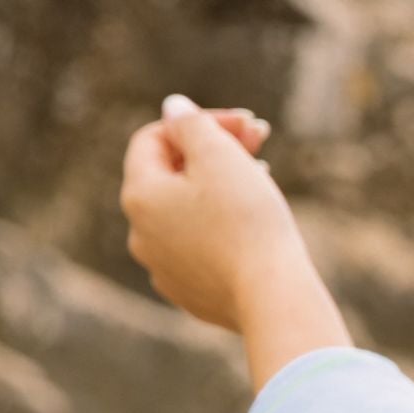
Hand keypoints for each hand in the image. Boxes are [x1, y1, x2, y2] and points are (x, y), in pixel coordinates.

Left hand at [121, 95, 351, 390]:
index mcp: (139, 196)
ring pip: (188, 216)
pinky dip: (223, 234)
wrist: (275, 301)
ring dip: (219, 193)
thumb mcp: (218, 155)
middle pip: (171, 178)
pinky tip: (253, 232)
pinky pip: (202, 253)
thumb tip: (173, 110)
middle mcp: (141, 236)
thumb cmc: (248, 224)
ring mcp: (165, 272)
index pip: (154, 139)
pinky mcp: (193, 298)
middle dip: (214, 156)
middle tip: (260, 143)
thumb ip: (190, 123)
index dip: (198, 123)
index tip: (244, 123)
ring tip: (263, 185)